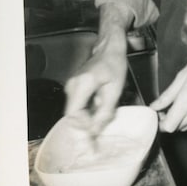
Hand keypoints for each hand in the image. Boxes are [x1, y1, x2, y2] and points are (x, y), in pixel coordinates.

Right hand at [64, 7, 129, 136]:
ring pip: (74, 111)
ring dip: (86, 118)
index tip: (92, 137)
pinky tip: (98, 108)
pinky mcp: (73, 87)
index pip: (73, 115)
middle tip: (97, 133)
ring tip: (101, 117)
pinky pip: (76, 105)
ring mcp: (71, 85)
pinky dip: (86, 111)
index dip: (82, 128)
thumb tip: (96, 130)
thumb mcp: (115, 89)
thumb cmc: (114, 63)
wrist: (109, 48)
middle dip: (84, 126)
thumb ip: (105, 110)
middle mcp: (73, 85)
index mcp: (83, 84)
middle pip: (72, 115)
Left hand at [150, 55, 186, 132]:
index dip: (161, 124)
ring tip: (181, 107)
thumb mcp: (181, 77)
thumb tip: (154, 106)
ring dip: (181, 121)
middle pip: (177, 128)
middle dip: (170, 121)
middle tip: (168, 109)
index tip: (159, 117)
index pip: (169, 125)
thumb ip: (167, 95)